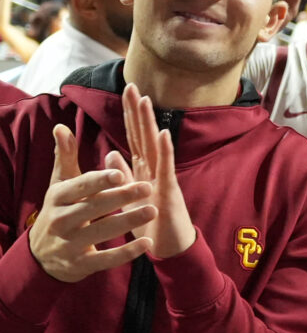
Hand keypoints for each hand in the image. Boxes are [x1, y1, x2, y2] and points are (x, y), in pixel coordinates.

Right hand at [28, 124, 155, 281]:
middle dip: (121, 197)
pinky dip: (127, 252)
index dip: (99, 181)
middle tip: (148, 187)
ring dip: (128, 221)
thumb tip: (61, 127)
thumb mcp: (60, 185)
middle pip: (94, 208)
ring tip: (153, 210)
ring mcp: (70, 245)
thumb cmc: (60, 211)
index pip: (80, 187)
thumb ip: (65, 157)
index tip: (120, 173)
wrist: (43, 255)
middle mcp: (61, 221)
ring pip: (102, 232)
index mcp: (57, 198)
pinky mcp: (82, 264)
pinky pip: (107, 259)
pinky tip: (147, 243)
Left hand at [114, 83, 196, 258]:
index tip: (125, 92)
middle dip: (137, 111)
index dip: (129, 116)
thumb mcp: (129, 197)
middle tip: (131, 85)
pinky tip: (164, 134)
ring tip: (146, 101)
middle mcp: (155, 170)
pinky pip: (167, 168)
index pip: (134, 137)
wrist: (170, 247)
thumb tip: (110, 152)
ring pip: (155, 145)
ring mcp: (164, 178)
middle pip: (144, 135)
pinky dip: (167, 151)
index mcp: (143, 170)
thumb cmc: (152, 224)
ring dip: (150, 123)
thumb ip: (122, 175)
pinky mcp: (170, 191)